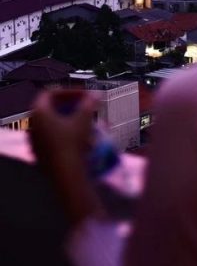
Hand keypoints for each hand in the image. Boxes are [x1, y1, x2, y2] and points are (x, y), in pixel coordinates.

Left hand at [30, 89, 102, 224]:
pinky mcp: (40, 154)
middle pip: (50, 109)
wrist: (65, 173)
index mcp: (39, 112)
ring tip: (86, 125)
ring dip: (68, 121)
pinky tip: (80, 140)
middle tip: (84, 108)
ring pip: (52, 125)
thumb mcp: (84, 118)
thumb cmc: (72, 142)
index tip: (83, 95)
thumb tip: (95, 94)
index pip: (50, 94)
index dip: (68, 92)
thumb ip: (89, 103)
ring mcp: (35, 141)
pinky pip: (52, 139)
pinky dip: (65, 135)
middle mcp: (33, 125)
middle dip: (69, 107)